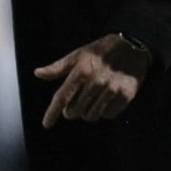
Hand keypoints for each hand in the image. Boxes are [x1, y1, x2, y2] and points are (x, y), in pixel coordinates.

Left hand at [34, 34, 150, 128]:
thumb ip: (58, 67)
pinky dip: (104, 111)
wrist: (132, 46)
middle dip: (72, 109)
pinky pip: (108, 115)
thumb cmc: (101, 50)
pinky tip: (105, 100)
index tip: (46, 124)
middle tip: (77, 100)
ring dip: (87, 111)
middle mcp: (96, 82)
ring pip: (91, 115)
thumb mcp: (78, 54)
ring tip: (91, 99)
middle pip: (75, 110)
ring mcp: (112, 90)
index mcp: (82, 71)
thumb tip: (38, 73)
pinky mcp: (125, 96)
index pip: (63, 96)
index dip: (52, 112)